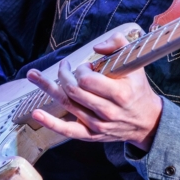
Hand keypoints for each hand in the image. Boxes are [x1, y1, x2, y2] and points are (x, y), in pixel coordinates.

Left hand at [27, 31, 162, 150]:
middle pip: (74, 91)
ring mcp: (97, 124)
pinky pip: (68, 130)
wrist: (147, 121)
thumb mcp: (135, 64)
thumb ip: (119, 45)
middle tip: (64, 66)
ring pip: (67, 104)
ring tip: (32, 75)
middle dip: (64, 74)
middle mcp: (107, 111)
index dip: (81, 70)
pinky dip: (50, 122)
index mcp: (119, 94)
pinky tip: (37, 113)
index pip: (87, 80)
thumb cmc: (138, 89)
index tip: (85, 66)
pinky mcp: (91, 134)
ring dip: (48, 88)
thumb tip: (96, 47)